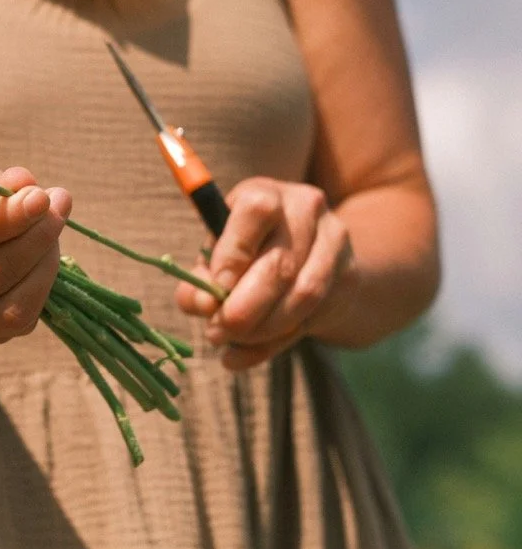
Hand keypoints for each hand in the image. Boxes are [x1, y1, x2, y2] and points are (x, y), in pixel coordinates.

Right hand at [0, 167, 72, 343]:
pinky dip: (41, 286)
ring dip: (44, 266)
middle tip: (58, 203)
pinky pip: (20, 321)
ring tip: (55, 227)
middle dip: (34, 238)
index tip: (39, 197)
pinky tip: (44, 255)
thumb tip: (25, 184)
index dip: (4, 218)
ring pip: (10, 309)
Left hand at [175, 176, 353, 369]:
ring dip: (261, 329)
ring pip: (302, 296)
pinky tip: (242, 355)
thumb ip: (201, 277)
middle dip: (245, 307)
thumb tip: (199, 304)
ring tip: (228, 341)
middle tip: (216, 331)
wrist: (308, 248)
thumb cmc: (247, 246)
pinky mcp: (349, 276)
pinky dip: (272, 344)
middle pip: (280, 264)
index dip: (235, 252)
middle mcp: (306, 209)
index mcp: (266, 193)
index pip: (257, 211)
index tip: (218, 287)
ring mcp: (335, 242)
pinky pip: (312, 318)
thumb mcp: (218, 250)